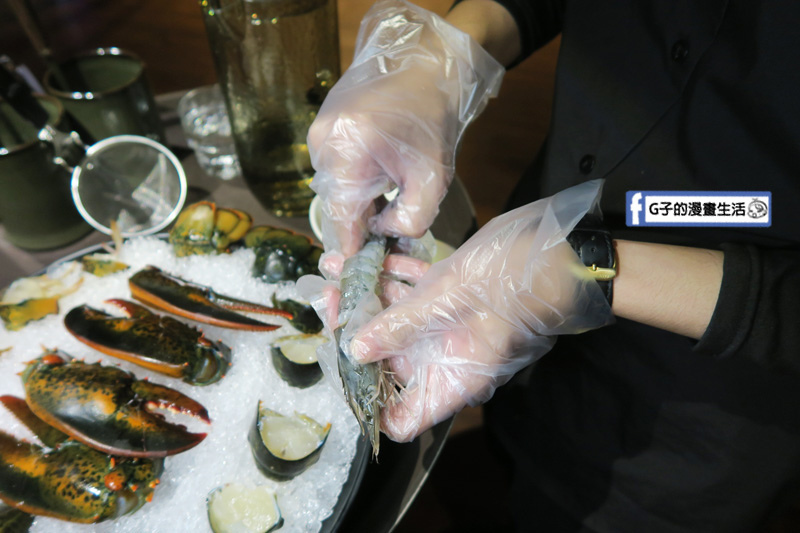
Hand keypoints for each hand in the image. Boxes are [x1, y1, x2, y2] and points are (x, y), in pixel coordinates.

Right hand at [307, 0, 503, 262]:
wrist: (424, 65)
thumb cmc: (431, 118)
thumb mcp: (432, 178)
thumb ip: (411, 220)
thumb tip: (383, 234)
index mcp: (345, 152)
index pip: (340, 218)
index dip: (352, 248)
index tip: (362, 270)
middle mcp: (322, 142)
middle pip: (337, 204)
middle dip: (363, 222)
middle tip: (390, 234)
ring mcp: (318, 132)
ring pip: (337, 187)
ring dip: (362, 200)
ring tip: (393, 194)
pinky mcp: (322, 126)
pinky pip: (336, 168)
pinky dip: (358, 179)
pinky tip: (383, 174)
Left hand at [349, 180, 614, 440]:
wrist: (561, 249)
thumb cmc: (518, 284)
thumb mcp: (452, 302)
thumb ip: (402, 325)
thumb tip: (355, 349)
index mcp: (452, 377)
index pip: (404, 418)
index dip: (372, 408)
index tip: (342, 377)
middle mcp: (444, 356)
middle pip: (387, 361)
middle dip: (353, 334)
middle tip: (326, 303)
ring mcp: (445, 324)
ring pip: (393, 319)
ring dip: (362, 295)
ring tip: (330, 269)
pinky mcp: (447, 294)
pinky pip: (408, 290)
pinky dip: (385, 274)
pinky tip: (357, 256)